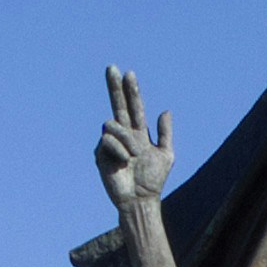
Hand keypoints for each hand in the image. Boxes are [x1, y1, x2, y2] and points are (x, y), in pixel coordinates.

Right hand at [96, 66, 173, 211]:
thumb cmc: (154, 180)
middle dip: (114, 86)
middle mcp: (124, 134)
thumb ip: (165, 133)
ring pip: (112, 125)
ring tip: (133, 157)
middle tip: (111, 67)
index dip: (131, 91)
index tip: (129, 73)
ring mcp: (110, 143)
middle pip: (117, 105)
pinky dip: (119, 151)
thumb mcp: (167, 155)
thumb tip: (164, 110)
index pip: (134, 106)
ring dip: (126, 140)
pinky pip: (107, 141)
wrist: (140, 199)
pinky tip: (123, 163)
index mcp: (139, 132)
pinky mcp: (100, 154)